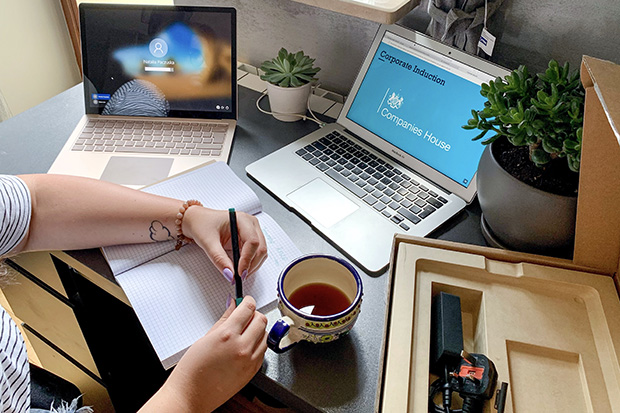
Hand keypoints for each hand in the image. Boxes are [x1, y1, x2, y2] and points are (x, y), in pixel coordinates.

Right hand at [140, 296, 267, 411]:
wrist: (191, 395)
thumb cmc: (192, 370)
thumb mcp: (205, 338)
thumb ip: (224, 319)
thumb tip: (233, 306)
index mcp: (227, 335)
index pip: (248, 309)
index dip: (248, 301)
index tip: (246, 301)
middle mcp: (241, 347)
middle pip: (261, 320)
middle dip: (254, 314)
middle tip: (245, 316)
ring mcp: (249, 360)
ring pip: (265, 335)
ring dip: (257, 330)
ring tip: (244, 333)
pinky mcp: (253, 371)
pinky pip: (263, 351)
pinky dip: (258, 344)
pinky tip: (245, 346)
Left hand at [182, 207, 267, 279]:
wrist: (197, 221)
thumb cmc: (202, 225)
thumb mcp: (207, 242)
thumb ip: (219, 259)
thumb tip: (230, 274)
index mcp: (242, 220)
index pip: (252, 241)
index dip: (247, 259)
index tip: (239, 273)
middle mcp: (250, 224)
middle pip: (260, 248)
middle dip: (251, 265)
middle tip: (239, 277)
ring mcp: (251, 232)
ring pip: (260, 253)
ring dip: (252, 266)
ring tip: (238, 275)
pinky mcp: (249, 240)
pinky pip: (255, 254)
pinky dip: (250, 264)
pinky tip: (240, 269)